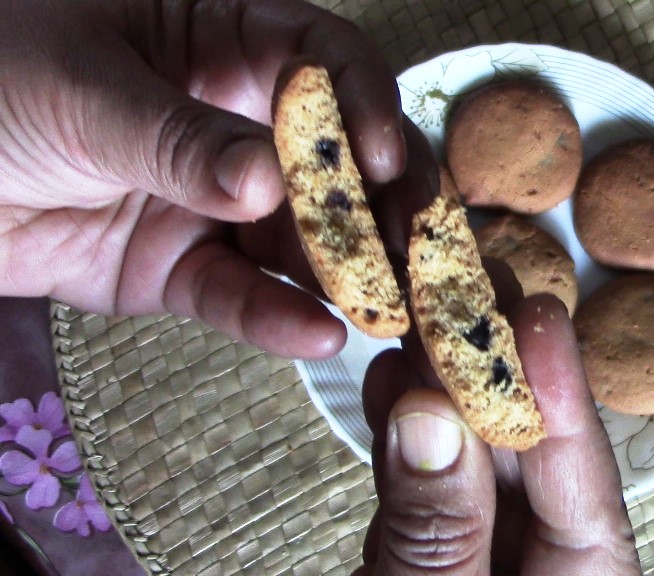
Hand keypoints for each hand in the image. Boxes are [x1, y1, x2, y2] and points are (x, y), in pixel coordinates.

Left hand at [0, 0, 426, 358]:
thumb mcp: (78, 90)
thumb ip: (176, 137)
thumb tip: (268, 181)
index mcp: (214, 40)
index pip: (317, 57)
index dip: (363, 100)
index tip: (382, 155)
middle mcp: (230, 122)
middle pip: (330, 158)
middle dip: (379, 201)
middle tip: (420, 245)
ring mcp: (211, 201)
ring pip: (297, 238)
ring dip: (345, 272)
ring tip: (388, 306)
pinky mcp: (181, 270)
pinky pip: (237, 295)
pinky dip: (274, 316)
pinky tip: (317, 334)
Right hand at [357, 294, 642, 574]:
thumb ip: (440, 531)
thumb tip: (427, 417)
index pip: (585, 478)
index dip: (561, 391)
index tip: (540, 316)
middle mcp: (538, 560)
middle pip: (527, 450)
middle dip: (492, 368)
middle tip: (467, 284)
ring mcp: (482, 555)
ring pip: (470, 456)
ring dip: (440, 386)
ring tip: (418, 311)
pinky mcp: (431, 555)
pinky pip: (424, 485)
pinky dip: (402, 435)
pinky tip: (387, 380)